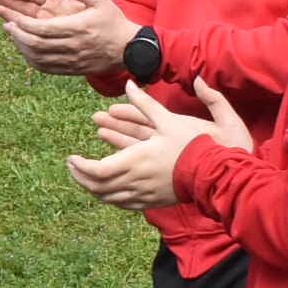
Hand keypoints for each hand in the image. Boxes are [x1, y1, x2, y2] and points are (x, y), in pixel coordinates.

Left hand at [5, 0, 138, 75]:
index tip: (13, 18)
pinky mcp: (71, 70)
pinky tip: (24, 49)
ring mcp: (71, 60)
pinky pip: (45, 68)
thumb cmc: (112, 21)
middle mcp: (73, 46)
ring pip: (38, 58)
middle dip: (17, 34)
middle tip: (7, 24)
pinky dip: (31, 59)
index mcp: (78, 28)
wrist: (129, 50)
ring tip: (12, 34)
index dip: (23, 24)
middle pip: (36, 44)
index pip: (42, 29)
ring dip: (21, 46)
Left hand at [66, 79, 252, 209]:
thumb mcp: (168, 119)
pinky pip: (123, 204)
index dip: (80, 167)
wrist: (216, 172)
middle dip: (80, 176)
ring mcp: (143, 195)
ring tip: (84, 177)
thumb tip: (129, 83)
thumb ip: (146, 103)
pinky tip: (105, 190)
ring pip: (108, 197)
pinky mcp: (152, 202)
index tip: (71, 158)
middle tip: (72, 167)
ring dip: (92, 188)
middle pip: (97, 186)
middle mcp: (135, 181)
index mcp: (135, 161)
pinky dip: (110, 197)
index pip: (96, 170)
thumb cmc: (194, 145)